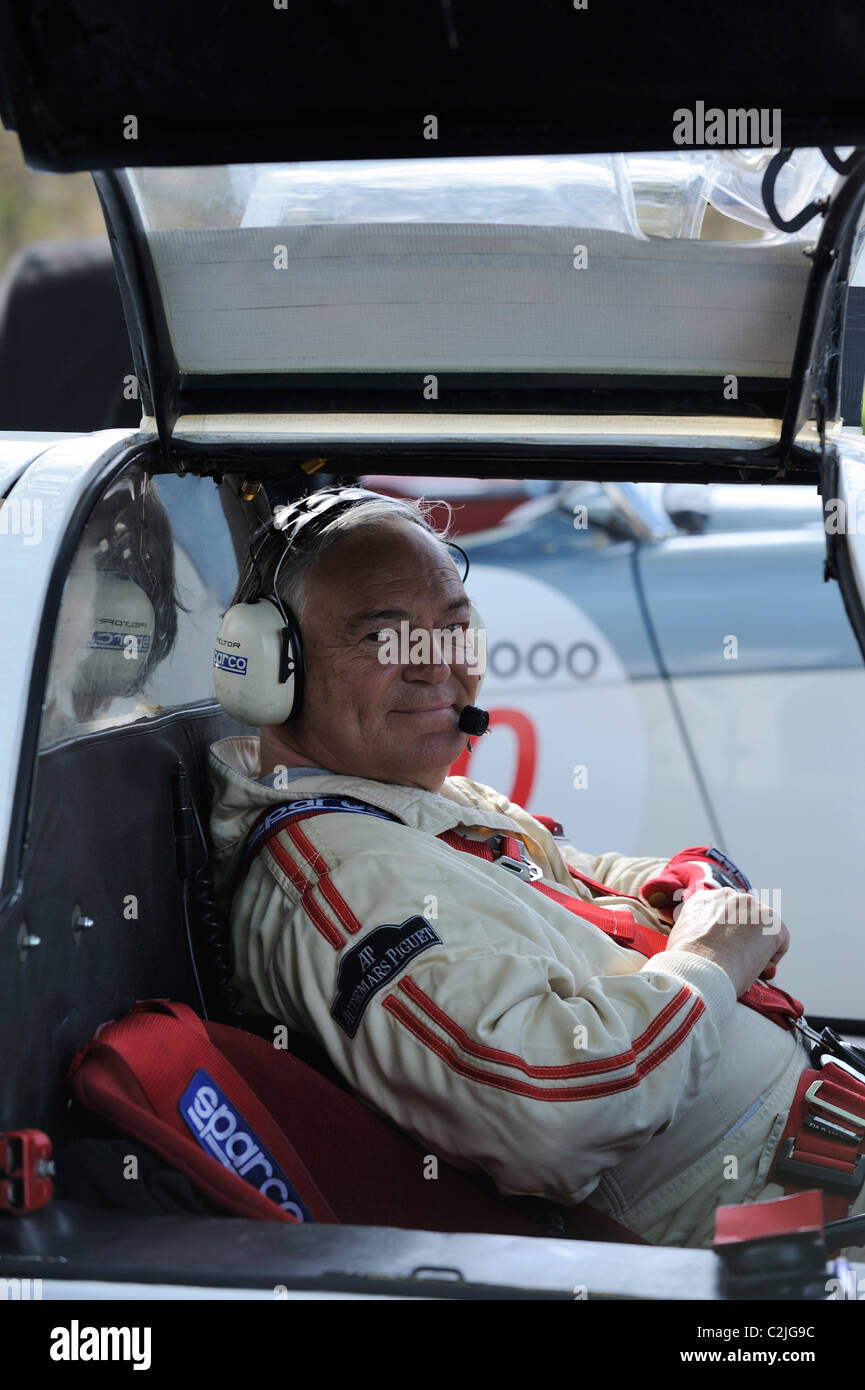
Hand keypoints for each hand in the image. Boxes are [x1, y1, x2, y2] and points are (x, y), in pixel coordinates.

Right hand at [665, 886, 789, 997]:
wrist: (700, 968)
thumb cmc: (688, 962)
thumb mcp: (682, 937)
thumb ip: (695, 930)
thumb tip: (704, 942)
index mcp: (704, 898)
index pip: (721, 911)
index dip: (724, 932)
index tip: (722, 948)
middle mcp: (729, 895)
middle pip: (745, 916)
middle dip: (743, 935)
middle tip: (735, 957)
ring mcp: (752, 906)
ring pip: (762, 928)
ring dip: (756, 945)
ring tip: (742, 964)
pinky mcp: (772, 922)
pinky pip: (779, 942)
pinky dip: (771, 958)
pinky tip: (755, 967)